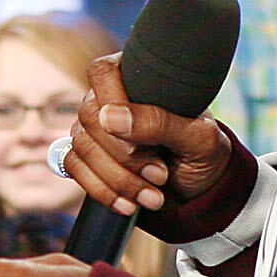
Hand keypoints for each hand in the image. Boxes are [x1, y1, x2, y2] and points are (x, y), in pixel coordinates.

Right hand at [64, 55, 232, 220]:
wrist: (198, 190)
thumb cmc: (202, 153)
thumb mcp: (197, 138)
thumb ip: (160, 122)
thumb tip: (111, 117)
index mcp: (139, 77)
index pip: (104, 73)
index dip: (115, 104)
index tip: (142, 142)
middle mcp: (110, 98)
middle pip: (90, 115)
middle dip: (124, 156)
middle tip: (160, 174)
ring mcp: (94, 128)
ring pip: (83, 147)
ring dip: (119, 180)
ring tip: (154, 195)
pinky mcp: (86, 156)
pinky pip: (74, 168)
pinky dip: (103, 191)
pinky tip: (129, 203)